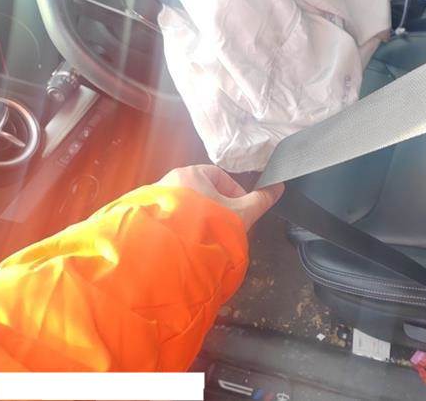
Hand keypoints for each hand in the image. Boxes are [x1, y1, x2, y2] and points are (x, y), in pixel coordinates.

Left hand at [156, 165, 283, 229]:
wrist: (170, 252)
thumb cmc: (208, 225)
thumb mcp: (241, 213)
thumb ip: (260, 200)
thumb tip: (278, 187)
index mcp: (191, 173)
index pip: (219, 176)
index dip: (234, 192)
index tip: (239, 210)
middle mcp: (169, 180)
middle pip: (201, 190)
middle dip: (216, 207)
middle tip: (226, 224)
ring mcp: (155, 199)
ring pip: (185, 204)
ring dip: (199, 217)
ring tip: (208, 235)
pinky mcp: (147, 216)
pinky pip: (170, 217)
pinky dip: (182, 226)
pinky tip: (190, 241)